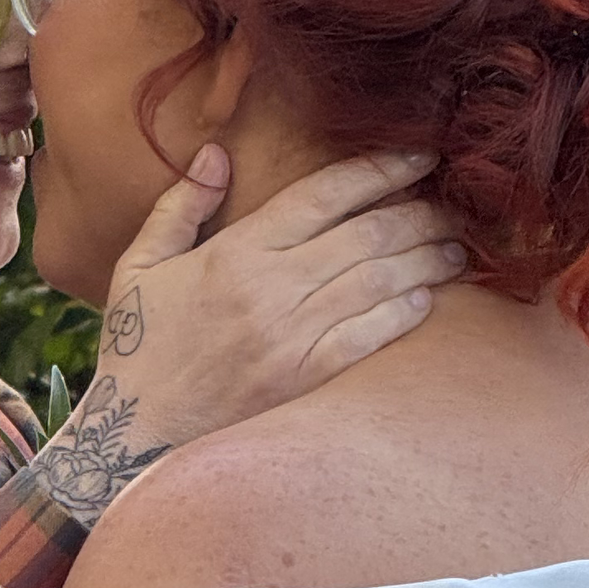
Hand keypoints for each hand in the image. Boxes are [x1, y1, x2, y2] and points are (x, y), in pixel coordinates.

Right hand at [38, 146, 464, 518]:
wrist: (133, 435)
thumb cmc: (138, 346)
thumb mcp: (140, 265)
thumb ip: (182, 204)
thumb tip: (218, 152)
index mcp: (235, 253)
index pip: (322, 195)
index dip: (377, 170)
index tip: (418, 158)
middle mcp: (270, 290)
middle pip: (365, 235)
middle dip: (418, 213)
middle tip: (452, 205)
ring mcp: (291, 338)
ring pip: (377, 282)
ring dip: (424, 260)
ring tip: (455, 247)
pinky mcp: (304, 380)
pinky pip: (369, 337)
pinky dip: (404, 313)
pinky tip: (427, 298)